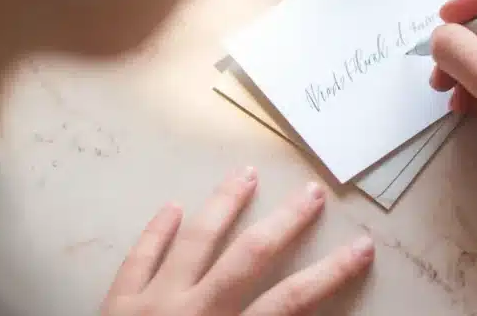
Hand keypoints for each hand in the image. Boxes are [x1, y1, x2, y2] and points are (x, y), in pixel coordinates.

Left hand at [102, 169, 373, 315]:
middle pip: (249, 257)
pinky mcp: (115, 305)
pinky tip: (172, 207)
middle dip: (285, 222)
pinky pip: (138, 258)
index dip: (330, 273)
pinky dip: (156, 231)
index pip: (291, 302)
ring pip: (195, 241)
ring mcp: (150, 303)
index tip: (361, 247)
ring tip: (246, 174)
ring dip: (224, 205)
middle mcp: (193, 313)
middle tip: (311, 193)